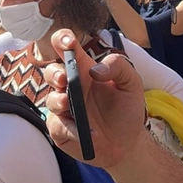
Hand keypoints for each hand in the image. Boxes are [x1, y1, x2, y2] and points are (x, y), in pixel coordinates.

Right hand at [43, 29, 150, 169]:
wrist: (127, 144)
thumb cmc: (126, 110)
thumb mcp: (132, 84)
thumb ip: (118, 67)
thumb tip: (95, 70)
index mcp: (85, 70)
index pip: (67, 47)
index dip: (63, 39)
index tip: (68, 42)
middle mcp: (71, 86)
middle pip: (52, 71)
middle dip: (54, 73)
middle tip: (64, 78)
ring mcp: (63, 108)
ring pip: (50, 99)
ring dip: (58, 101)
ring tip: (70, 106)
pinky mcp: (61, 128)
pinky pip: (57, 126)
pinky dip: (72, 130)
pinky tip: (90, 134)